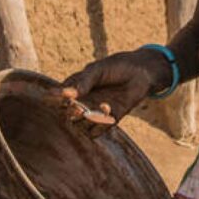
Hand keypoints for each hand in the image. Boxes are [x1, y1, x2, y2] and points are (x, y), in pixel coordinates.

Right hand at [53, 48, 168, 135]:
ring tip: (98, 107)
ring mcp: (95, 112)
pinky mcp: (108, 120)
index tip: (64, 97)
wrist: (141, 73)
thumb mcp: (98, 70)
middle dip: (71, 113)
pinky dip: (100, 125)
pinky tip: (109, 109)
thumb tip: (65, 94)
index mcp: (76, 88)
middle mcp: (83, 102)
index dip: (57, 101)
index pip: (58, 99)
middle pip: (67, 115)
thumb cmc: (117, 67)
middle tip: (79, 108)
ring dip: (87, 120)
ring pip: (80, 126)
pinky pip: (97, 132)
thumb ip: (82, 81)